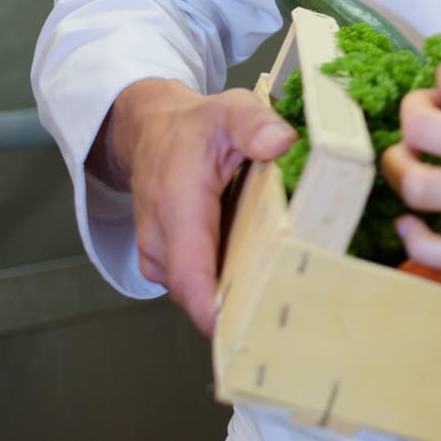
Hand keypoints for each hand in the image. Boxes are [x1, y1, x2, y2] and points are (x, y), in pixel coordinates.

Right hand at [94, 78, 294, 334]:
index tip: (248, 330)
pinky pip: (198, 282)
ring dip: (235, 295)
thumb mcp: (230, 110)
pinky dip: (226, 282)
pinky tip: (259, 275)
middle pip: (198, 293)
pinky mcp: (166, 261)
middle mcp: (161, 240)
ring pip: (198, 291)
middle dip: (239, 308)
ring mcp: (160, 255)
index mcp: (177, 206)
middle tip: (287, 313)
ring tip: (281, 294)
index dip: (215, 309)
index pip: (191, 274)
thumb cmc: (194, 127)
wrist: (153, 132)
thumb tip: (281, 142)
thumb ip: (254, 124)